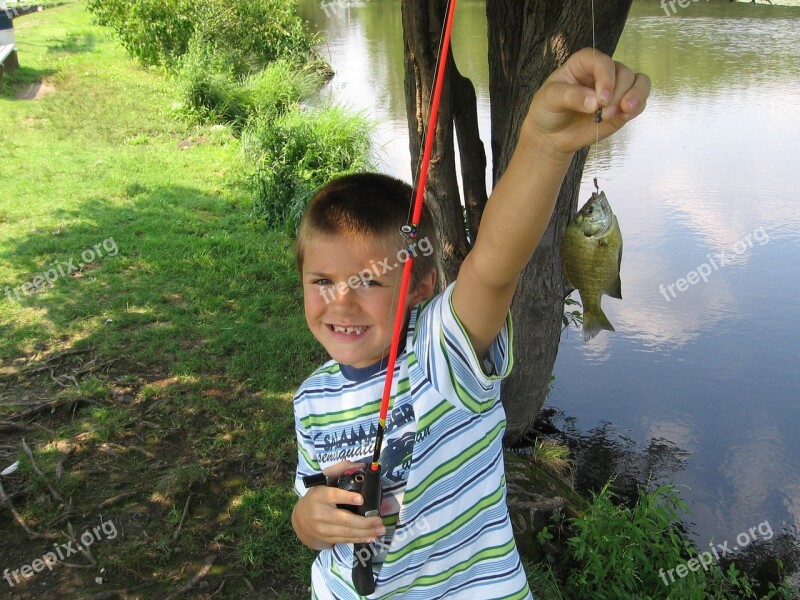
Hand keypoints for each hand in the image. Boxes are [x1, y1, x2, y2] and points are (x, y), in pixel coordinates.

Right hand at [291, 461, 385, 550]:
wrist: (301, 519)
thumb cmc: (318, 495)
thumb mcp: (324, 480)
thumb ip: (340, 469)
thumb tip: (361, 465)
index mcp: (320, 495)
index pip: (333, 496)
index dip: (347, 497)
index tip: (361, 499)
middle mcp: (321, 513)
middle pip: (344, 519)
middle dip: (364, 522)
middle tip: (379, 520)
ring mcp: (324, 528)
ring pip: (347, 532)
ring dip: (366, 532)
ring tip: (380, 530)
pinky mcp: (328, 538)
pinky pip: (346, 540)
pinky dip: (360, 539)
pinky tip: (371, 537)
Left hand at [522, 48, 650, 160]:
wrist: (552, 135)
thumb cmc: (548, 110)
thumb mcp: (550, 99)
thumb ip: (571, 97)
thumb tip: (595, 102)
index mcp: (584, 63)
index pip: (601, 61)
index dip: (606, 77)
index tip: (601, 100)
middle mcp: (603, 72)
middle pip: (623, 72)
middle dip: (617, 94)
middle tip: (604, 113)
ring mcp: (616, 88)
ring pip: (638, 82)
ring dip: (633, 98)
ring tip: (621, 114)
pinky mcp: (622, 106)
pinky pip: (641, 100)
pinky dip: (638, 107)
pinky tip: (626, 116)